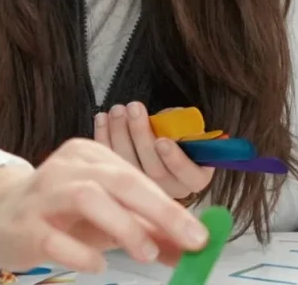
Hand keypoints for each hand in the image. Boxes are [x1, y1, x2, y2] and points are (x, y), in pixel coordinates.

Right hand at [0, 138, 209, 273]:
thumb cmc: (60, 215)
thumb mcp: (108, 219)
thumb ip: (149, 230)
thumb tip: (192, 249)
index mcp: (92, 156)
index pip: (139, 177)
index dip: (172, 206)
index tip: (201, 235)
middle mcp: (69, 167)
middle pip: (120, 180)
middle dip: (160, 210)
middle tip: (189, 240)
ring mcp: (44, 195)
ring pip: (88, 197)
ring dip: (123, 225)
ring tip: (144, 252)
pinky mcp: (25, 225)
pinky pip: (55, 237)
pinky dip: (80, 251)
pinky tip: (96, 264)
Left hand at [94, 102, 213, 199]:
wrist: (167, 147)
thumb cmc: (181, 135)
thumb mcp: (190, 129)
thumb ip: (182, 126)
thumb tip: (166, 120)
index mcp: (194, 177)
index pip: (188, 174)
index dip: (175, 159)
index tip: (162, 141)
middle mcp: (169, 190)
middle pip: (153, 170)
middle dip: (140, 135)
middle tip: (134, 108)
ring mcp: (143, 188)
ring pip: (129, 165)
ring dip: (120, 134)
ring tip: (118, 110)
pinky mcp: (120, 180)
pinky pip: (109, 161)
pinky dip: (103, 138)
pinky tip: (102, 118)